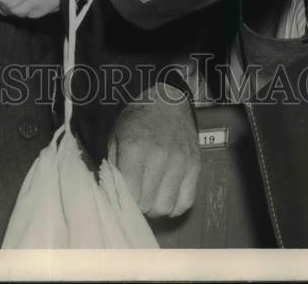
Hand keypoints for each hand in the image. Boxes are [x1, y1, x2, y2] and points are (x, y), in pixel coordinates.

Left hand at [109, 87, 200, 218]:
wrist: (167, 101)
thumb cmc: (137, 120)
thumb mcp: (116, 136)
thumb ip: (113, 166)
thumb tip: (112, 195)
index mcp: (135, 147)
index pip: (130, 194)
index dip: (124, 200)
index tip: (123, 195)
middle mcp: (160, 156)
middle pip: (147, 204)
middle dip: (138, 205)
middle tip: (136, 194)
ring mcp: (180, 162)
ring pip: (166, 207)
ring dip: (156, 207)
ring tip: (150, 195)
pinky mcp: (195, 166)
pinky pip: (185, 202)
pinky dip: (174, 205)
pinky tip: (165, 194)